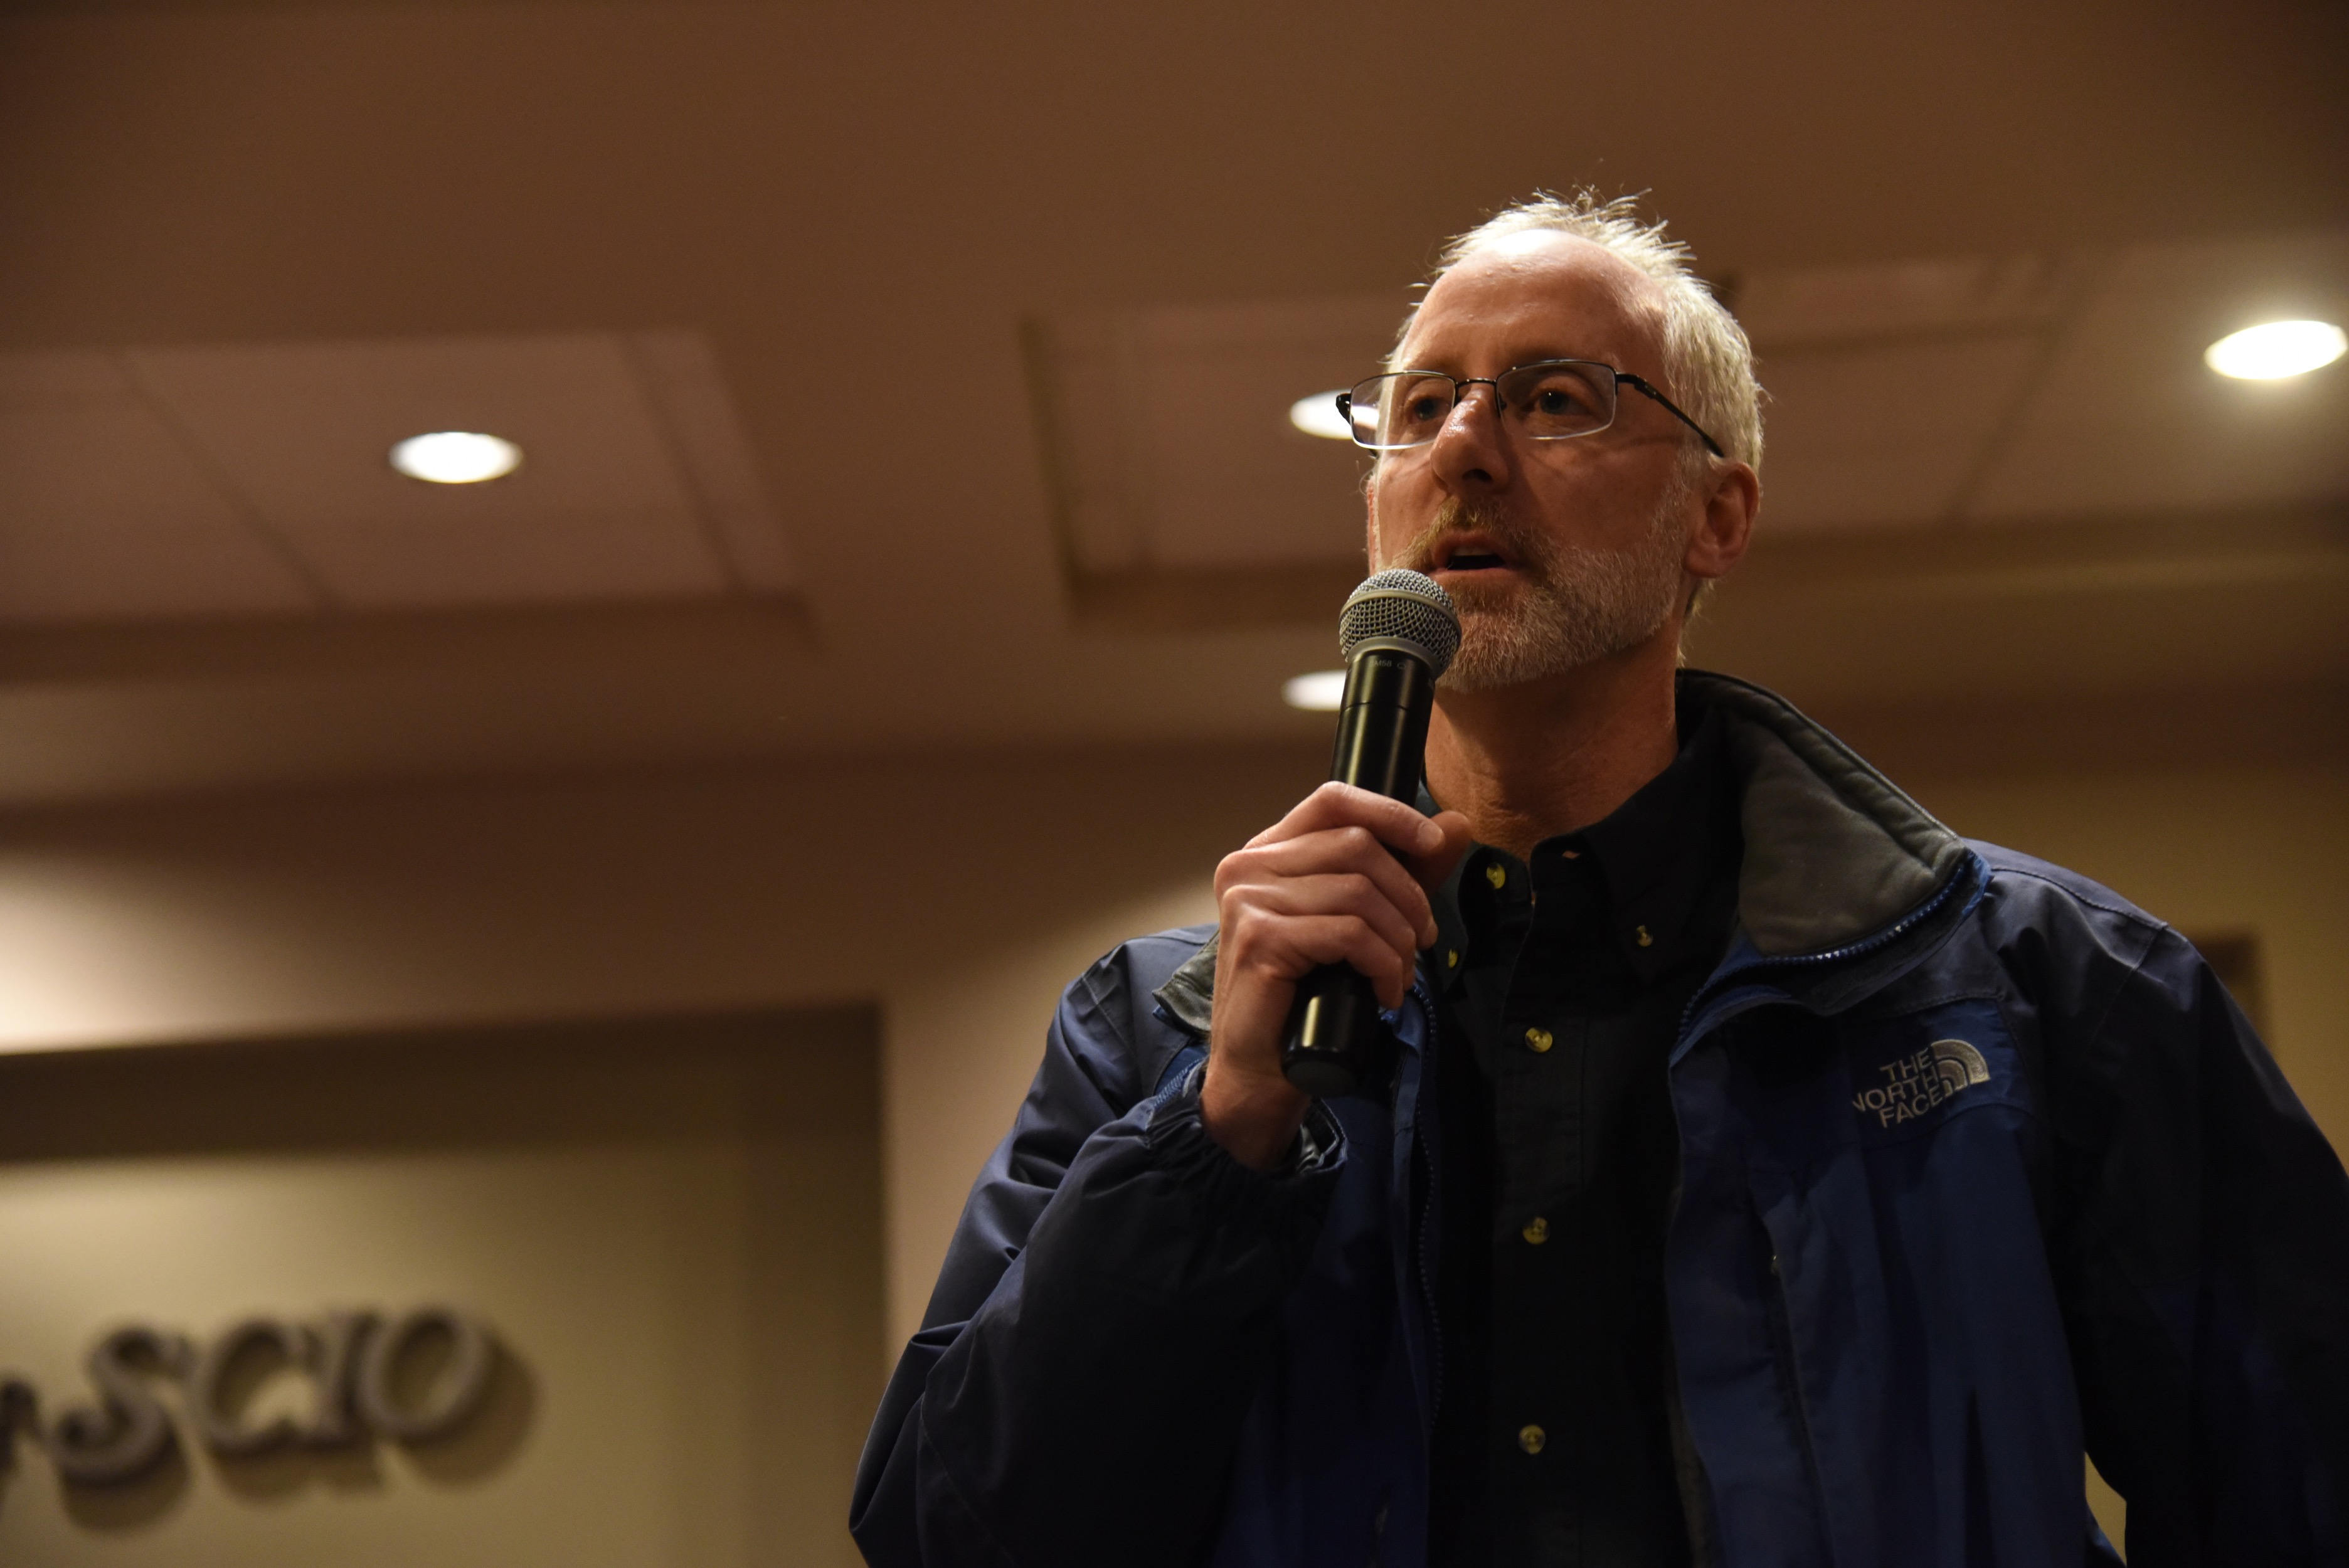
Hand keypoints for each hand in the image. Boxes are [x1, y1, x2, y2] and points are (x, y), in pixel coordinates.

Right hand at [1201, 783, 1471, 1168]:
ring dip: (1399, 939)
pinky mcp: (1259, 938)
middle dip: (1408, 896)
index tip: (1433, 845)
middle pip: (1357, 846)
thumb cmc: (1306, 997)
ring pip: (1359, 892)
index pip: (1333, 800)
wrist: (1262, 1070)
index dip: (1391, 813)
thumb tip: (1457, 823)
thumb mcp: (1359, 924)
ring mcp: (1248, 900)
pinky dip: (1383, 964)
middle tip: (1423, 940)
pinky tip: (1385, 992)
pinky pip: (1349, 933)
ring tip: (1401, 975)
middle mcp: (1248, 865)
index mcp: (1268, 852)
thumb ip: (1403, 872)